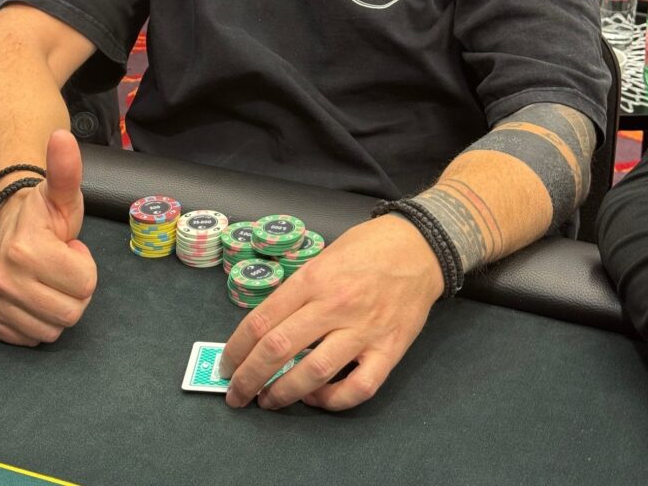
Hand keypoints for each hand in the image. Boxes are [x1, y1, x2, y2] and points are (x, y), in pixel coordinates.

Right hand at [0, 130, 97, 345]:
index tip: (69, 249)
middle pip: (71, 312)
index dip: (85, 266)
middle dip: (74, 289)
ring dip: (57, 306)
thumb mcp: (62, 194)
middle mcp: (2, 279)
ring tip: (47, 279)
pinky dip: (37, 322)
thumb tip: (62, 137)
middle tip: (60, 266)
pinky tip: (32, 295)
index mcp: (25, 250)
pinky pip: (31, 339)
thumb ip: (67, 170)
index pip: (86, 284)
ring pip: (52, 330)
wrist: (5, 225)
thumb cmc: (43, 214)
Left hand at [220, 215, 443, 411]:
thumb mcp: (324, 255)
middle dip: (249, 378)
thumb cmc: (367, 247)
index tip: (227, 364)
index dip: (237, 348)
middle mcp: (334, 304)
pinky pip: (359, 387)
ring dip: (284, 393)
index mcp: (313, 278)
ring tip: (268, 401)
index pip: (262, 319)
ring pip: (314, 372)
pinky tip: (317, 399)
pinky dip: (332, 401)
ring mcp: (363, 329)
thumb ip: (298, 289)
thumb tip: (266, 325)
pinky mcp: (389, 349)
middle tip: (236, 395)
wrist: (420, 246)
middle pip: (279, 348)